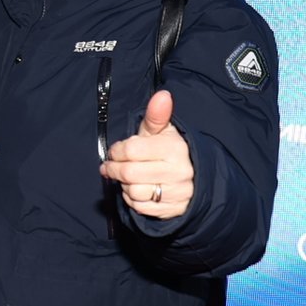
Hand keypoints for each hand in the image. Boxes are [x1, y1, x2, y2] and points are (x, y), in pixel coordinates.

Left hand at [100, 90, 193, 218]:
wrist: (196, 177)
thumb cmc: (170, 150)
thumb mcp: (163, 131)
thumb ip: (157, 115)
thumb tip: (162, 95)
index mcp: (174, 148)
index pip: (132, 149)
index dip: (118, 150)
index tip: (116, 151)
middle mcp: (178, 171)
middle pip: (129, 173)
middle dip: (114, 169)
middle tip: (109, 167)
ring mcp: (177, 193)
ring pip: (133, 192)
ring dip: (124, 185)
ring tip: (126, 178)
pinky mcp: (173, 210)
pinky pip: (140, 208)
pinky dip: (132, 199)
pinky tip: (137, 190)